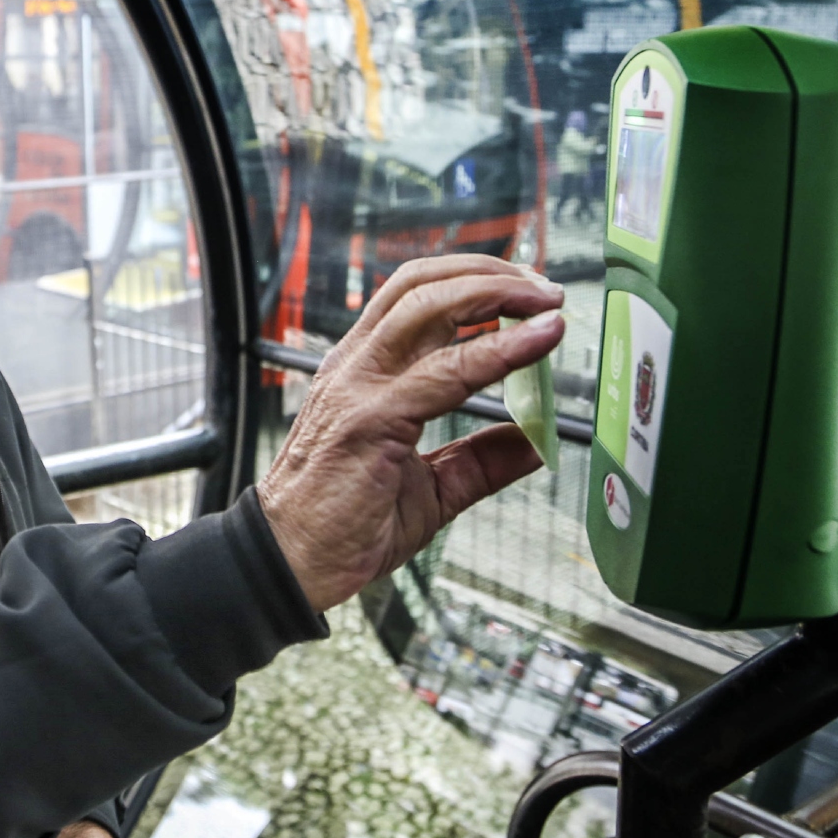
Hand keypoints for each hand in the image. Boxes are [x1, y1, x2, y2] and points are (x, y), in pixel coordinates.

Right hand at [257, 255, 564, 612]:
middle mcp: (357, 366)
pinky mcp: (371, 419)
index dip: (473, 281)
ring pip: (427, 307)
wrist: (291, 563)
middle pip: (421, 285)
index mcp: (364, 371)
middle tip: (545, 289)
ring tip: (546, 302)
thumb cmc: (342, 523)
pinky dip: (497, 351)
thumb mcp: (429, 487)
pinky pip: (444, 373)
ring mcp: (360, 388)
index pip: (414, 296)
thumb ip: (479, 461)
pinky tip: (535, 345)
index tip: (527, 293)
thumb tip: (534, 444)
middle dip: (490, 274)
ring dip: (495, 293)